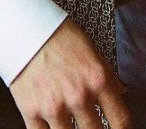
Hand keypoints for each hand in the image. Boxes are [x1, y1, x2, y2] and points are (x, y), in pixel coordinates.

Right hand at [10, 18, 131, 128]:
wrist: (24, 26)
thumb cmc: (58, 34)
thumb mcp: (90, 50)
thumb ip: (106, 75)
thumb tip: (120, 92)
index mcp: (97, 79)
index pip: (121, 120)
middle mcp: (78, 96)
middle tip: (92, 126)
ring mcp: (54, 106)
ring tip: (70, 125)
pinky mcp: (31, 111)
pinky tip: (52, 127)